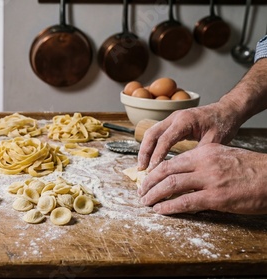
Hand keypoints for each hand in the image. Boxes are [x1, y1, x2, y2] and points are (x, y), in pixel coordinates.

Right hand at [137, 103, 241, 171]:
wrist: (227, 110)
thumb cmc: (223, 124)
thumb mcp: (215, 140)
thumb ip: (199, 154)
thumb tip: (185, 171)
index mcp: (184, 120)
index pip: (165, 139)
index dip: (157, 155)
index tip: (152, 170)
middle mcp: (174, 117)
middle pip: (151, 134)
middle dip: (144, 152)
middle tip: (141, 169)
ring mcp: (171, 119)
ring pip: (150, 133)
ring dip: (144, 149)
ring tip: (142, 166)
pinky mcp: (171, 123)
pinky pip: (156, 134)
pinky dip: (150, 146)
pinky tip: (150, 158)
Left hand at [138, 143, 266, 214]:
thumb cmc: (252, 169)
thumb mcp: (224, 157)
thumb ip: (203, 163)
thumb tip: (184, 175)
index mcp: (205, 152)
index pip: (172, 161)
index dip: (156, 172)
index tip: (147, 179)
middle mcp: (204, 162)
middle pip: (166, 171)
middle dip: (149, 182)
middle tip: (141, 192)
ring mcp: (209, 180)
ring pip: (171, 185)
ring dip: (154, 195)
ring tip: (146, 202)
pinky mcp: (216, 197)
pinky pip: (185, 202)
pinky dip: (169, 207)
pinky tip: (160, 210)